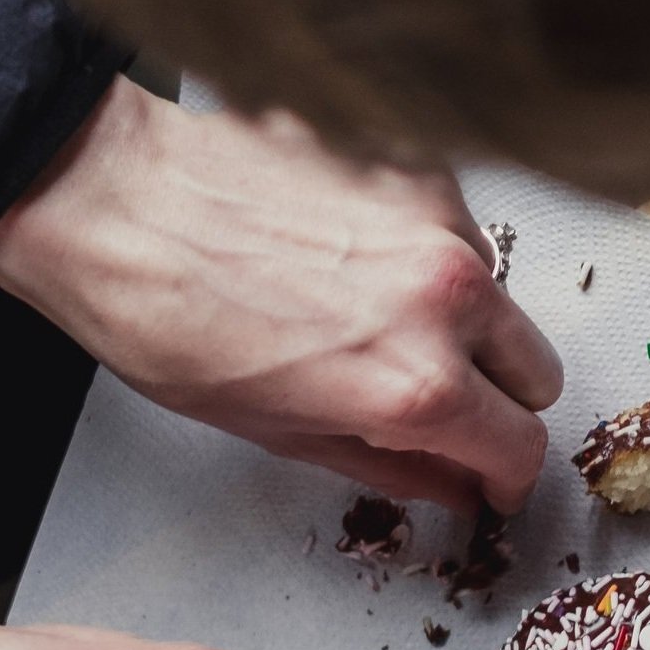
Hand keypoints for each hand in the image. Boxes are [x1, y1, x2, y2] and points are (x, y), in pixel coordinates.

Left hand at [0, 76, 561, 514]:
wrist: (110, 200)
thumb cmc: (170, 322)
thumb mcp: (283, 435)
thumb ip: (394, 466)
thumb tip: (454, 486)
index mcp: (416, 384)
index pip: (522, 447)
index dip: (507, 477)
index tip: (493, 480)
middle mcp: (449, 297)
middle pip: (539, 374)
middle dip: (501, 402)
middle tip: (444, 409)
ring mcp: (438, 220)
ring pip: (503, 298)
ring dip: (466, 322)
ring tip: (379, 321)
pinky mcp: (415, 164)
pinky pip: (459, 229)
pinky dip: (427, 254)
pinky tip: (358, 258)